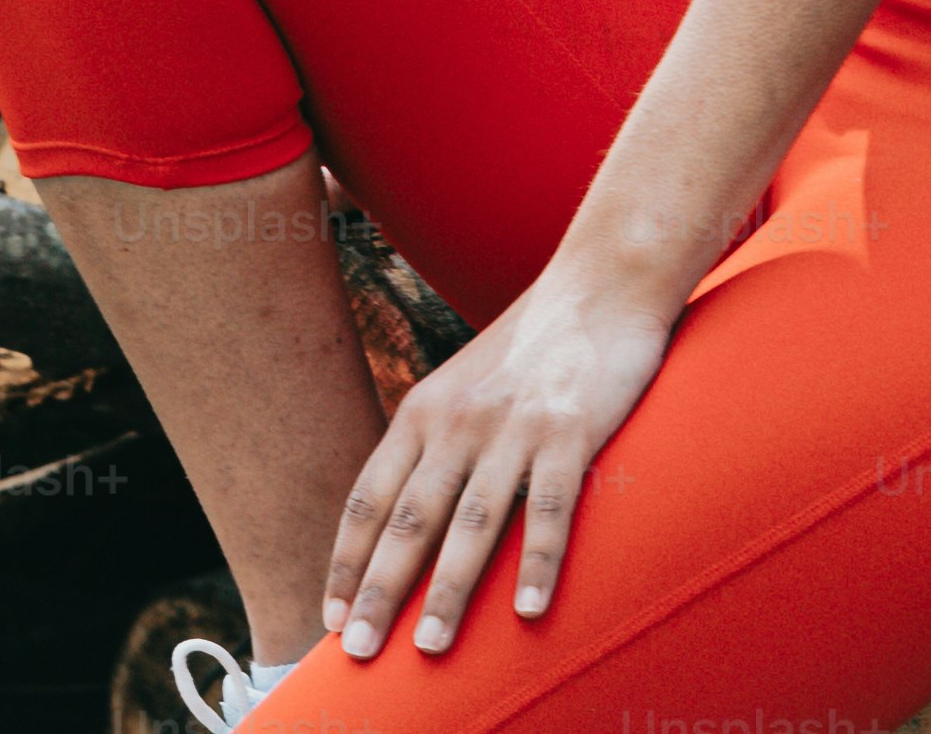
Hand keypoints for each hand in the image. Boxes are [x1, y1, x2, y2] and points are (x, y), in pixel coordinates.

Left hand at [321, 261, 678, 657]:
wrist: (601, 281)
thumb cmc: (532, 346)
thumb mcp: (463, 387)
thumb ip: (435, 445)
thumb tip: (407, 516)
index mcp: (423, 412)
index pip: (369, 498)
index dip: (347, 560)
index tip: (329, 615)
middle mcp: (457, 422)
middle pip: (409, 519)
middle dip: (379, 590)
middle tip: (356, 650)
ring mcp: (513, 427)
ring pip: (471, 523)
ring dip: (448, 590)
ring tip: (430, 647)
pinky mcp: (570, 430)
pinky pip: (548, 508)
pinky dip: (536, 563)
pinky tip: (525, 611)